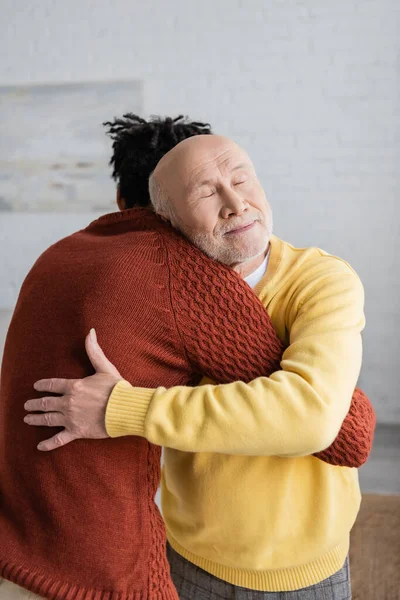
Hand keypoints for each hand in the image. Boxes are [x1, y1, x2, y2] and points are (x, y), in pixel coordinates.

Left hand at [24, 329, 122, 450]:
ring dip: (36, 419)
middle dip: (35, 404)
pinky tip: (40, 446)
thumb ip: (94, 350)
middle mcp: (68, 402)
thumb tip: (90, 332)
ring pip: (48, 419)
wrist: (125, 408)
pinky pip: (59, 439)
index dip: (43, 385)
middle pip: (46, 403)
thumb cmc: (116, 388)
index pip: (52, 385)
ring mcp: (71, 418)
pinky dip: (48, 444)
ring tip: (27, 418)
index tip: (36, 387)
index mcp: (74, 386)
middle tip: (27, 405)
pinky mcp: (76, 431)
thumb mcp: (104, 367)